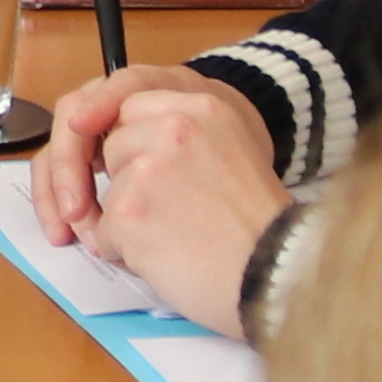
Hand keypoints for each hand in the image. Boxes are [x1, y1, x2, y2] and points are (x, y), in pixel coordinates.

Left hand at [36, 63, 289, 326]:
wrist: (277, 274)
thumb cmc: (260, 228)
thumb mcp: (234, 154)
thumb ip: (184, 139)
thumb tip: (124, 145)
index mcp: (204, 107)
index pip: (132, 107)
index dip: (126, 139)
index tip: (119, 158)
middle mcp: (174, 129)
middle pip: (113, 148)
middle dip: (125, 183)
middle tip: (166, 214)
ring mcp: (148, 170)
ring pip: (106, 193)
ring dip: (128, 222)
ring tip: (176, 240)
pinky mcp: (130, 214)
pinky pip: (104, 233)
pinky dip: (126, 253)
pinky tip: (167, 259)